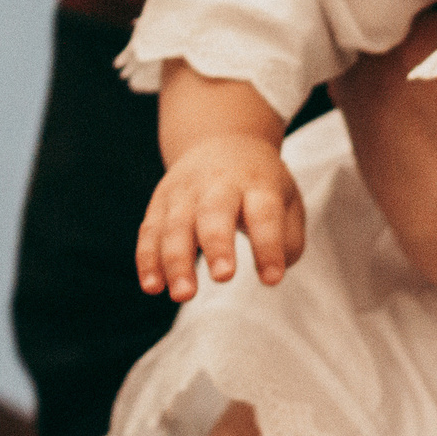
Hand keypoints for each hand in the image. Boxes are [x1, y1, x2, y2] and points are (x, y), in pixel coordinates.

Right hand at [137, 130, 304, 301]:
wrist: (219, 140)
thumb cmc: (258, 183)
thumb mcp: (286, 199)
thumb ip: (288, 238)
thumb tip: (274, 272)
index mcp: (257, 183)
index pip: (264, 214)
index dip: (268, 247)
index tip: (272, 280)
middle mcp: (219, 184)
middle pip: (215, 213)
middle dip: (218, 246)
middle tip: (224, 277)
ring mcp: (185, 192)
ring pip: (176, 226)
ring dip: (177, 261)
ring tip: (183, 295)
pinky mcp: (159, 202)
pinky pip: (149, 232)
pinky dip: (148, 260)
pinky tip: (152, 287)